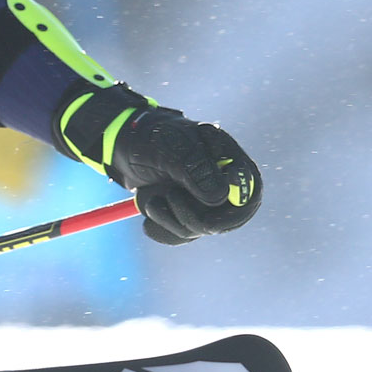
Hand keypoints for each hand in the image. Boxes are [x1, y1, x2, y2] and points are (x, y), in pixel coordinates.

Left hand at [108, 107, 261, 244]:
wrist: (122, 145)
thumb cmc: (150, 138)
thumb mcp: (170, 147)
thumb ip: (195, 169)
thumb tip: (219, 197)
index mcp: (228, 159)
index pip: (250, 191)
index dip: (234, 207)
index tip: (209, 208)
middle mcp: (223, 183)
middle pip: (229, 219)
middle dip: (195, 218)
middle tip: (168, 200)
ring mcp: (206, 201)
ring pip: (201, 229)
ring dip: (171, 220)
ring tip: (151, 198)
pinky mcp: (188, 214)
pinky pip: (182, 234)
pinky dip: (162, 228)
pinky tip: (151, 208)